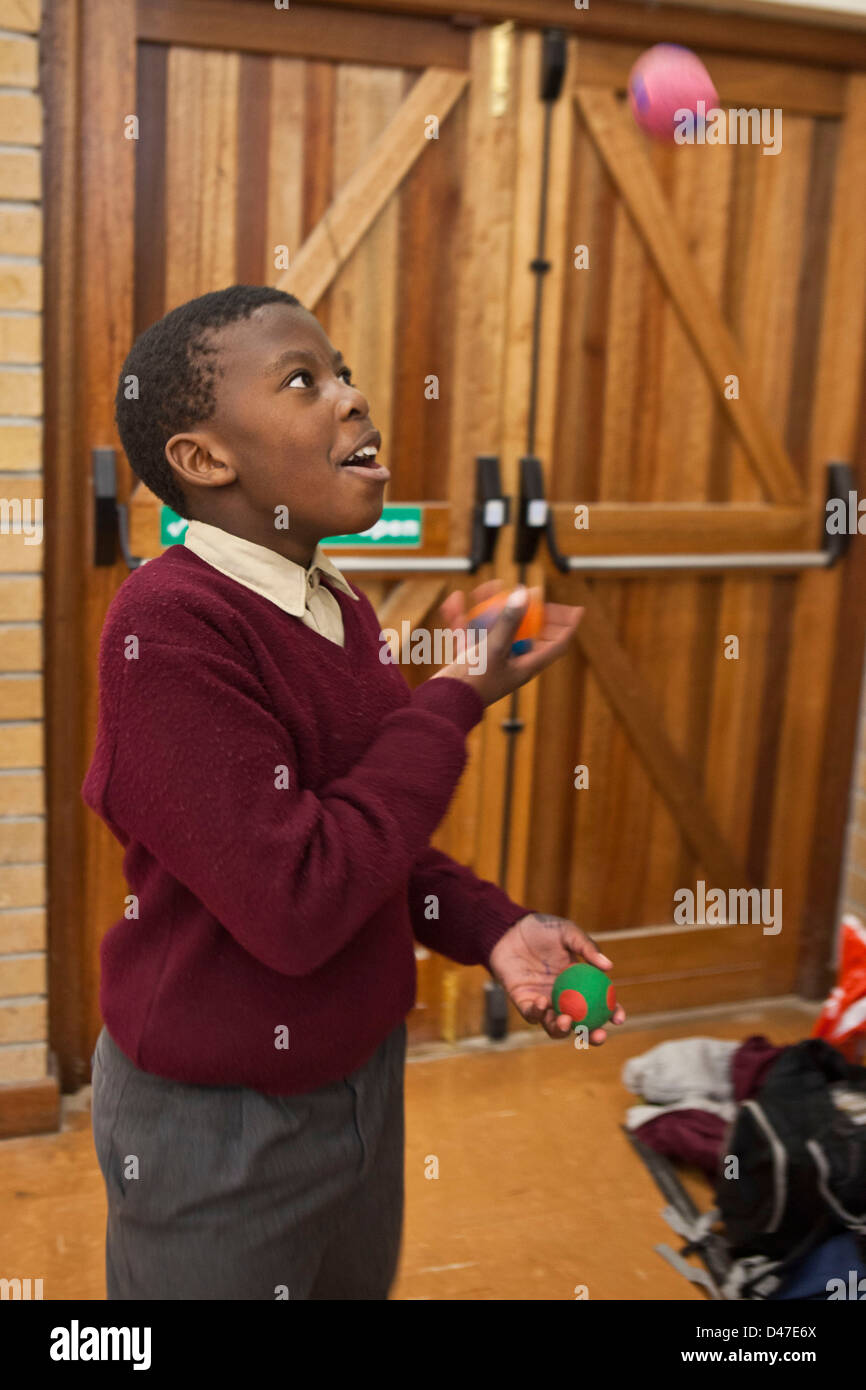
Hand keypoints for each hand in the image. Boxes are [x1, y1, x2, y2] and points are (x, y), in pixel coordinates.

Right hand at [429, 582, 582, 708]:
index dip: (568, 626)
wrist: (441, 702)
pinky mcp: (472, 658)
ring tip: (486, 588)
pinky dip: (465, 618)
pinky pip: (473, 633)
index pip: (557, 644)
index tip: (577, 609)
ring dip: (491, 607)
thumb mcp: (494, 649)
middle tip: (532, 593)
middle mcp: (513, 662)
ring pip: (498, 628)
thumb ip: (509, 621)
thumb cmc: (473, 681)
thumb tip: (526, 594)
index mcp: (527, 665)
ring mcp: (492, 660)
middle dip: (530, 610)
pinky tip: (454, 602)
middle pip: (531, 632)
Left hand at [488, 913, 625, 1043]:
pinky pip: (532, 1015)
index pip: (600, 1004)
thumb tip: (609, 967)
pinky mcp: (523, 1002)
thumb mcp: (568, 933)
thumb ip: (587, 948)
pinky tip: (542, 1001)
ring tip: (567, 1021)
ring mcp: (544, 1002)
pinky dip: (538, 1013)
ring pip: (555, 1027)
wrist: (510, 929)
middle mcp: (564, 998)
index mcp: (580, 983)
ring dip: (563, 1029)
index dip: (612, 1014)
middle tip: (599, 1035)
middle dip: (591, 1036)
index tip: (618, 1019)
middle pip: (581, 1025)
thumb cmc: (543, 928)